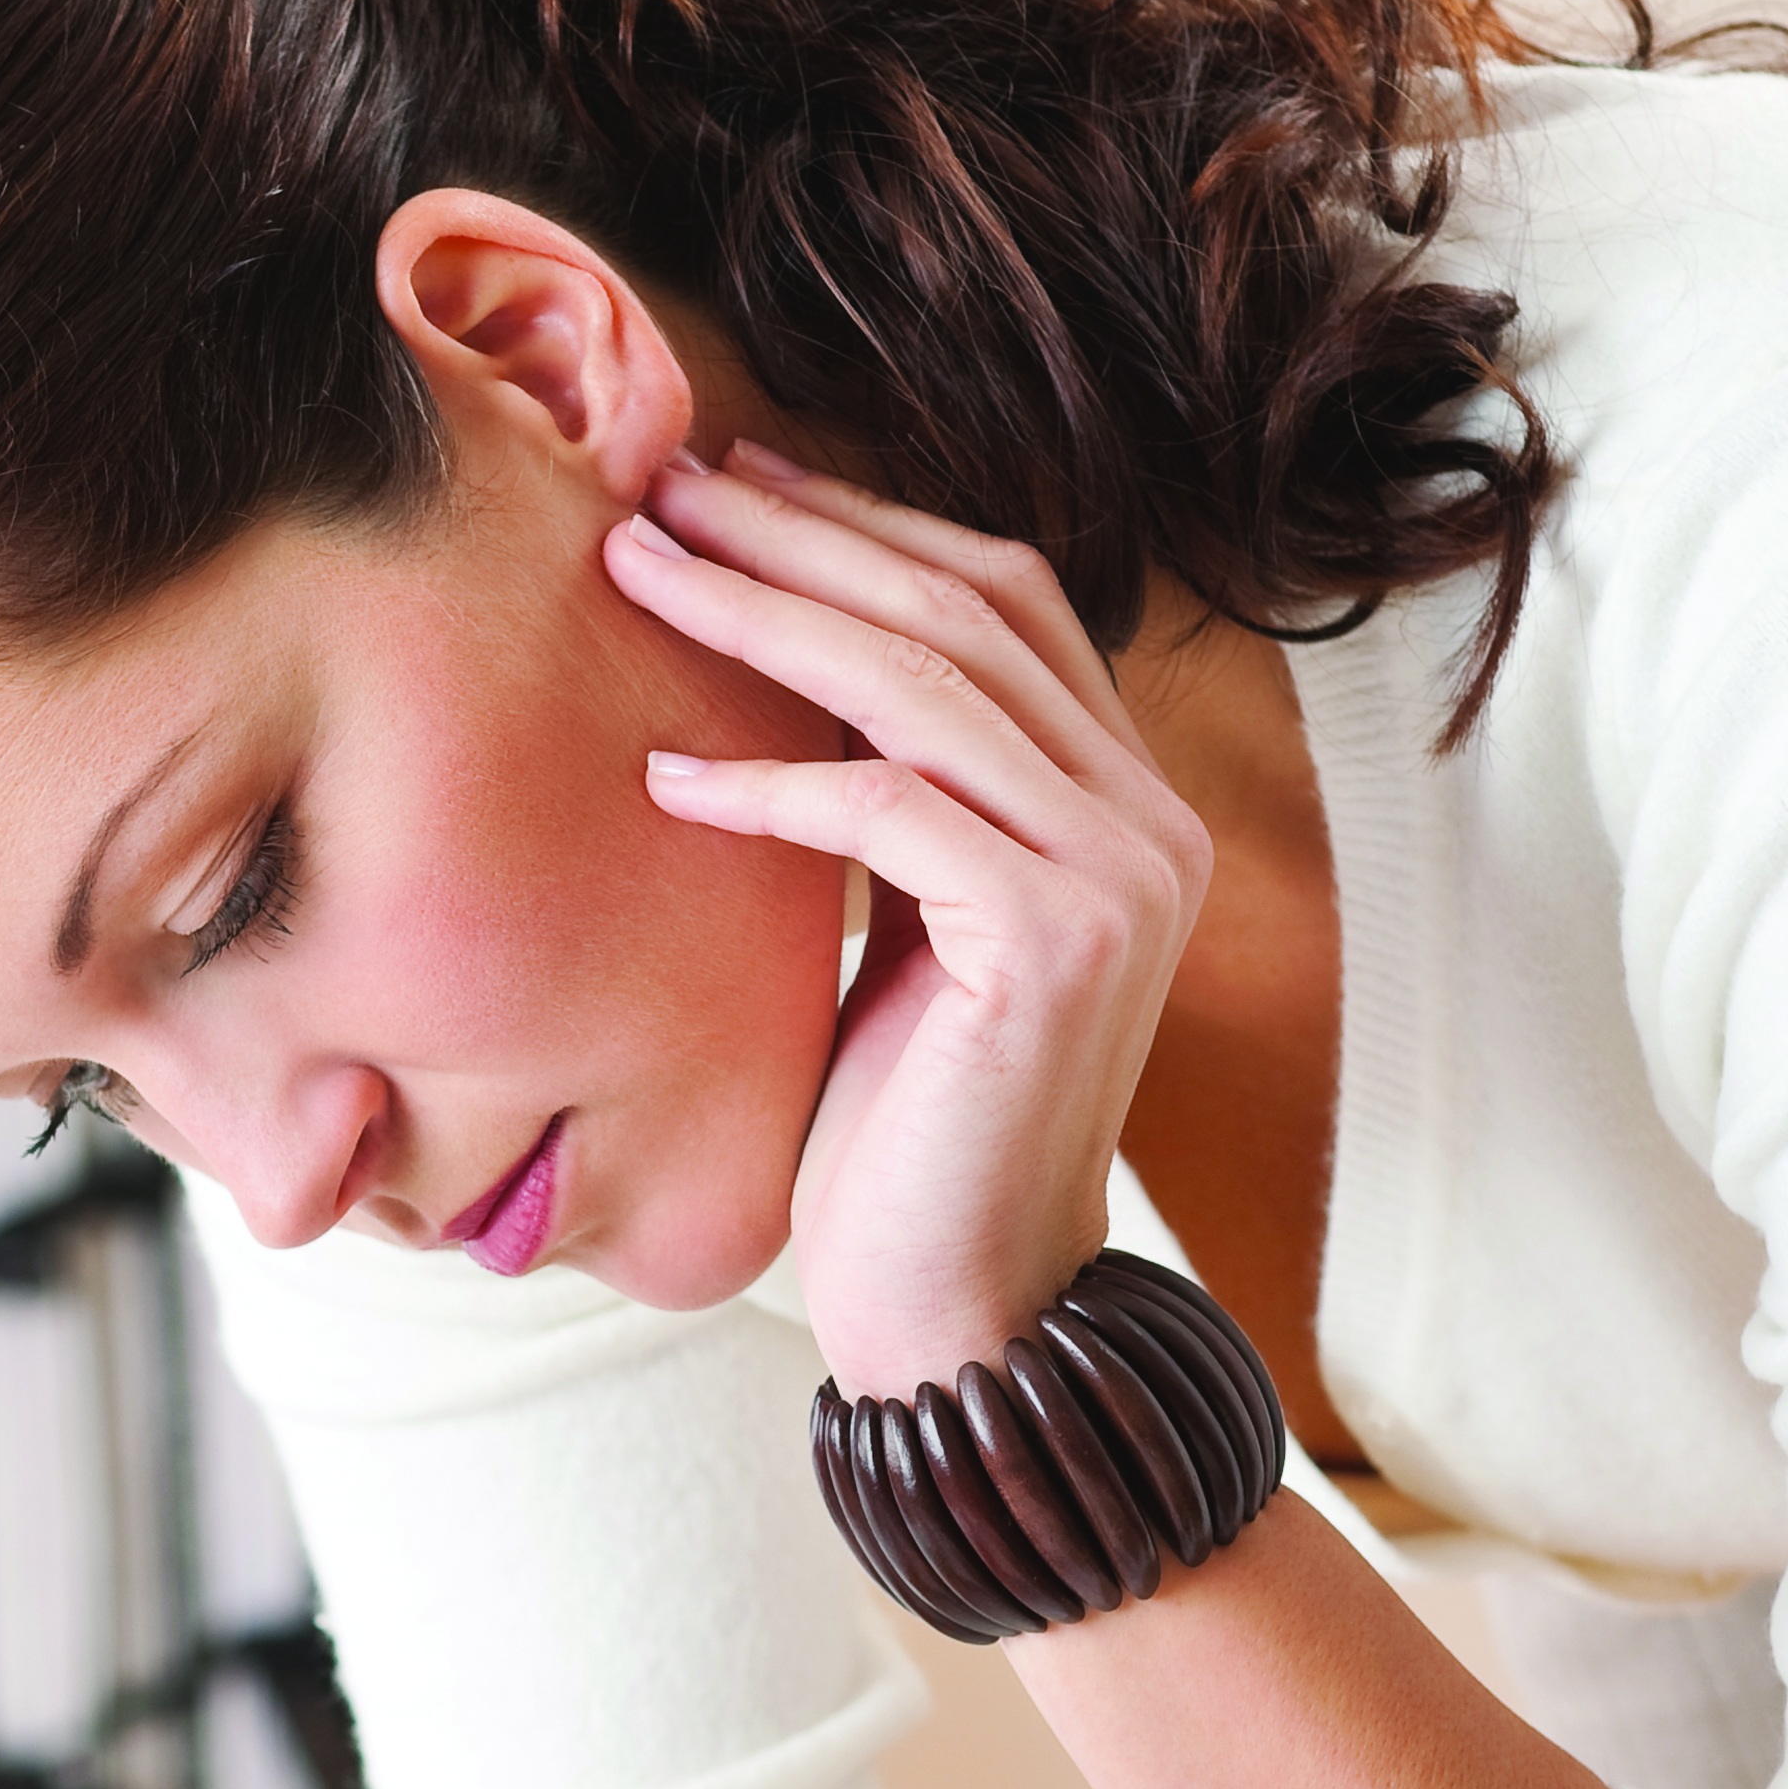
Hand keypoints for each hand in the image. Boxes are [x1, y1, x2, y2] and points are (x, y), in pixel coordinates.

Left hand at [613, 447, 1211, 1394]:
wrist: (966, 1307)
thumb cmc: (907, 1133)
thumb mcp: (909, 934)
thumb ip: (905, 809)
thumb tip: (794, 671)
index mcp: (1124, 804)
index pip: (1004, 604)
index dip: (871, 526)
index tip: (737, 481)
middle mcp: (1147, 821)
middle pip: (965, 614)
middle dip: (805, 536)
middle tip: (664, 490)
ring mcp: (1118, 877)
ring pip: (926, 687)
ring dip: (768, 615)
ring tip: (640, 573)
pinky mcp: (1054, 944)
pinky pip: (890, 813)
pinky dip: (772, 783)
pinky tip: (667, 774)